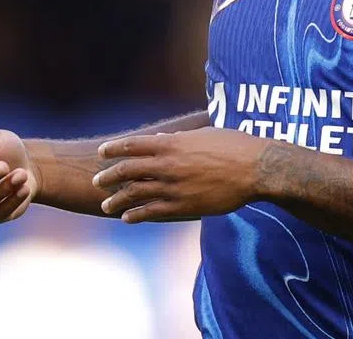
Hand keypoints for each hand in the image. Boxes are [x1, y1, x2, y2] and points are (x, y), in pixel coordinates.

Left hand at [92, 127, 266, 222]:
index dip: (114, 149)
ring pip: (135, 194)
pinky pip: (152, 212)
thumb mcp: (204, 134)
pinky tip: (128, 218)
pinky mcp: (183, 206)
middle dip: (108, 176)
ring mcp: (173, 187)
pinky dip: (137, 215)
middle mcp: (167, 165)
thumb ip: (178, 139)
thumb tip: (158, 140)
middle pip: (127, 171)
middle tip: (97, 181)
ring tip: (107, 205)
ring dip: (117, 200)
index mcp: (172, 144)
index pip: (133, 145)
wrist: (255, 169)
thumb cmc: (234, 145)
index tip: (102, 153)